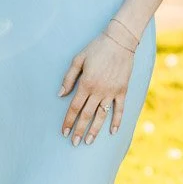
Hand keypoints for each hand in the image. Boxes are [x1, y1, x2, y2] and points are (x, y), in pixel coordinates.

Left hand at [60, 24, 139, 146]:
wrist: (120, 41)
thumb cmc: (96, 48)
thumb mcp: (78, 59)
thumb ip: (68, 78)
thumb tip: (60, 94)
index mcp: (86, 83)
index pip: (74, 108)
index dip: (68, 121)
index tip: (64, 132)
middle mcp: (98, 91)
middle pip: (87, 115)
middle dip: (79, 130)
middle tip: (74, 143)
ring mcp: (112, 92)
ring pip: (102, 115)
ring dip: (95, 130)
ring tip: (89, 142)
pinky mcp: (122, 90)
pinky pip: (120, 109)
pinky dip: (116, 121)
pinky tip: (112, 132)